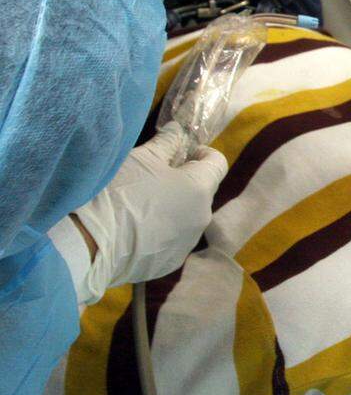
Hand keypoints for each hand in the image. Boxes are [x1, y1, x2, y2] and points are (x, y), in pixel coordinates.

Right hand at [72, 123, 227, 303]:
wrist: (88, 244)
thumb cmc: (118, 192)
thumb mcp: (141, 158)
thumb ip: (167, 142)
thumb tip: (179, 130)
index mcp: (201, 189)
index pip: (217, 163)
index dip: (200, 154)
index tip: (180, 153)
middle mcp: (202, 218)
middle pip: (201, 191)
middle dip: (183, 180)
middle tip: (152, 176)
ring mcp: (187, 244)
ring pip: (186, 217)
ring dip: (172, 207)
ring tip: (139, 204)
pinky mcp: (168, 263)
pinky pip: (171, 240)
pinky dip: (159, 231)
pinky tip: (133, 229)